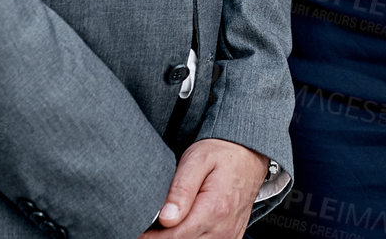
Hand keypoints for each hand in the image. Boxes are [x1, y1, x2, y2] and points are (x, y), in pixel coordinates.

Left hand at [140, 138, 268, 238]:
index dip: (150, 237)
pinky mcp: (230, 238)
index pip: (173, 237)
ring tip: (165, 223)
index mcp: (214, 209)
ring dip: (176, 238)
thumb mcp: (197, 160)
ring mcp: (229, 236)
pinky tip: (183, 227)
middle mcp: (224, 228)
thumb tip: (166, 218)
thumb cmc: (222, 154)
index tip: (137, 229)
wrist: (248, 155)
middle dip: (161, 237)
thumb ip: (181, 189)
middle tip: (148, 224)